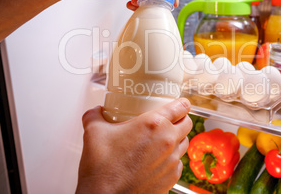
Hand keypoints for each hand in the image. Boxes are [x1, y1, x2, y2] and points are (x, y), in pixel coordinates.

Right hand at [76, 98, 191, 193]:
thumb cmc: (102, 169)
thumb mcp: (93, 133)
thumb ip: (94, 116)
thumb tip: (96, 111)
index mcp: (154, 124)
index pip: (180, 107)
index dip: (182, 103)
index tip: (180, 103)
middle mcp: (167, 141)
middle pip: (187, 123)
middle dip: (181, 119)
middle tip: (170, 120)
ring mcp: (172, 161)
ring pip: (184, 142)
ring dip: (178, 138)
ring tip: (163, 139)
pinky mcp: (171, 178)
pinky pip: (179, 163)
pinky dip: (172, 158)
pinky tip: (158, 160)